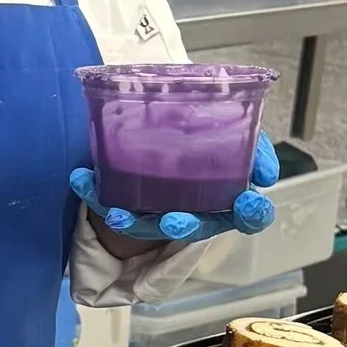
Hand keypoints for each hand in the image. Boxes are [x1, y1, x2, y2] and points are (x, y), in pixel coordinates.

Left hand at [70, 131, 278, 243]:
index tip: (247, 204)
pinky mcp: (128, 202)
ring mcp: (160, 210)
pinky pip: (110, 202)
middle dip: (183, 226)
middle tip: (173, 222)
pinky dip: (94, 192)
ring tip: (117, 214)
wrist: (162, 118)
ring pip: (149, 224)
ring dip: (134, 222)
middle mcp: (196, 211)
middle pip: (195, 228)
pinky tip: (81, 178)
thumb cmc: (205, 131)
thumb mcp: (236, 132)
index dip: (250, 213)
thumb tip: (265, 173)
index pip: (249, 215)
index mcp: (228, 197)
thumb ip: (254, 147)